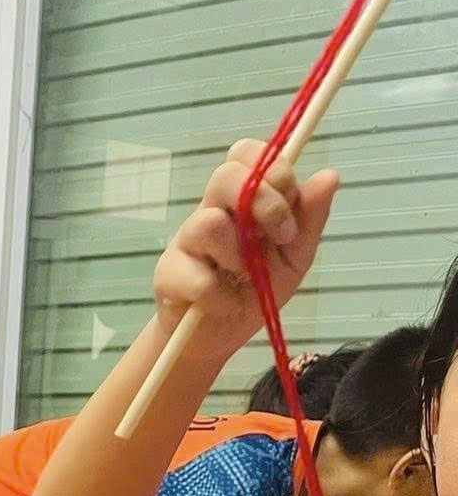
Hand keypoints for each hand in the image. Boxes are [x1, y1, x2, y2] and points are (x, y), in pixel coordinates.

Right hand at [153, 138, 337, 353]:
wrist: (217, 338)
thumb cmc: (253, 293)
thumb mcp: (294, 257)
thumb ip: (309, 220)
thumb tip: (329, 175)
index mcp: (239, 203)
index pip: (246, 156)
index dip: (273, 170)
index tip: (291, 207)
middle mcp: (209, 213)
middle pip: (225, 175)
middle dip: (263, 202)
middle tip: (278, 237)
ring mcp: (184, 243)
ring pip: (209, 224)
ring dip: (239, 257)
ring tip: (244, 279)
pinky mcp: (167, 276)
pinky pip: (199, 278)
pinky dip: (221, 298)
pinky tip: (222, 305)